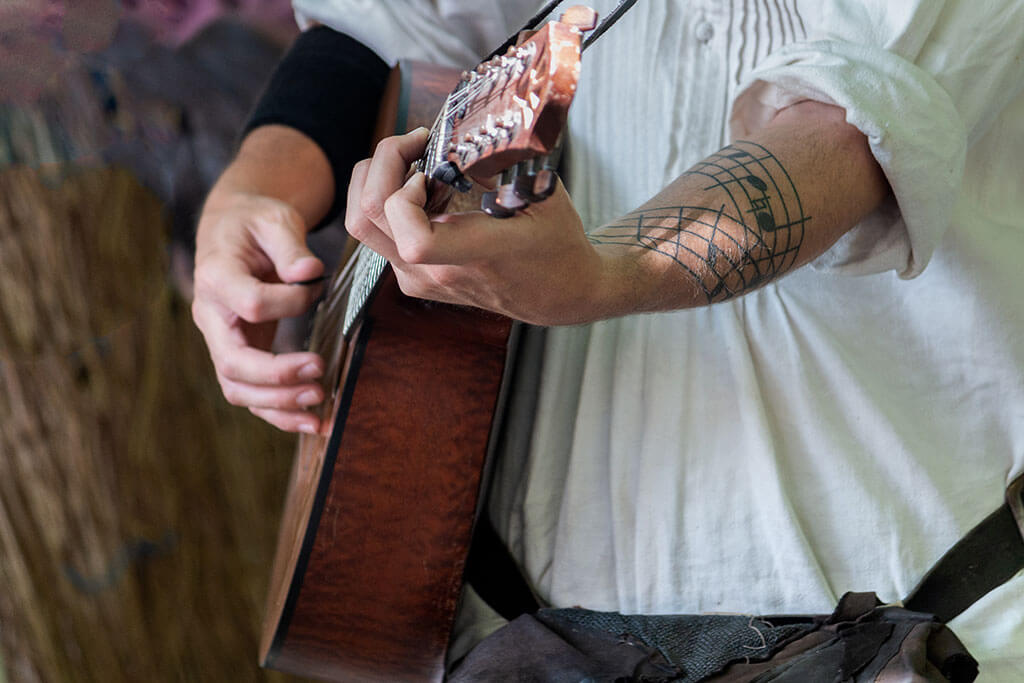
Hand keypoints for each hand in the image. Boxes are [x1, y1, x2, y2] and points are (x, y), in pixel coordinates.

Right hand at [192, 190, 326, 433]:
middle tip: (319, 372)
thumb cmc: (255, 223)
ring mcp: (222, 341)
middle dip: (277, 375)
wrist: (234, 231)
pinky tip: (313, 422)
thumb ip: (290, 245)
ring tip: (319, 412)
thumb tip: (309, 273)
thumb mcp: (273, 220)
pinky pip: (252, 394)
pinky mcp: (240, 354)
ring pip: (239, 389)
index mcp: (216, 277)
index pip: (250, 303)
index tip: (317, 288)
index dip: (289, 302)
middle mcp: (211, 316)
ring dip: (279, 406)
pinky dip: (280, 413)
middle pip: (233, 363)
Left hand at [345, 129, 609, 325]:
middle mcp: (435, 273)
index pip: (413, 239)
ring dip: (376, 180)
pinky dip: (387, 200)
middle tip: (414, 143)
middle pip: (366, 217)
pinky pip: (377, 233)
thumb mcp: (542, 196)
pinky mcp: (412, 279)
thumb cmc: (556, 245)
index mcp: (474, 255)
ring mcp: (418, 279)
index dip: (404, 194)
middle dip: (380, 163)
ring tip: (412, 161)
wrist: (560, 295)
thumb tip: (459, 137)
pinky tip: (422, 188)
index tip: (430, 170)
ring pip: (360, 224)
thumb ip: (499, 166)